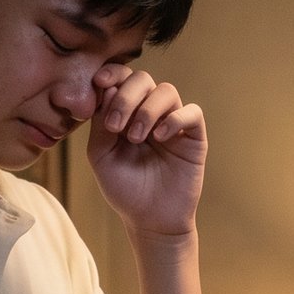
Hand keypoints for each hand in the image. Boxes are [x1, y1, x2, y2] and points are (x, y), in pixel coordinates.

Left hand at [88, 64, 205, 240]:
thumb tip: (108, 89)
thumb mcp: (101, 156)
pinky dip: (175, 119)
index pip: (122, 78)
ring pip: (167, 91)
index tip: (99, 83)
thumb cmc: (125, 189)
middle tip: (116, 126)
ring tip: (136, 138)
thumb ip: (100, 123)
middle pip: (143, 79)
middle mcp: (150, 112)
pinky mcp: (193, 137)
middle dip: (126, 96)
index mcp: (126, 112)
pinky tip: (160, 137)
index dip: (112, 74)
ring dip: (147, 110)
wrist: (150, 220)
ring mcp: (173, 123)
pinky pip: (192, 112)